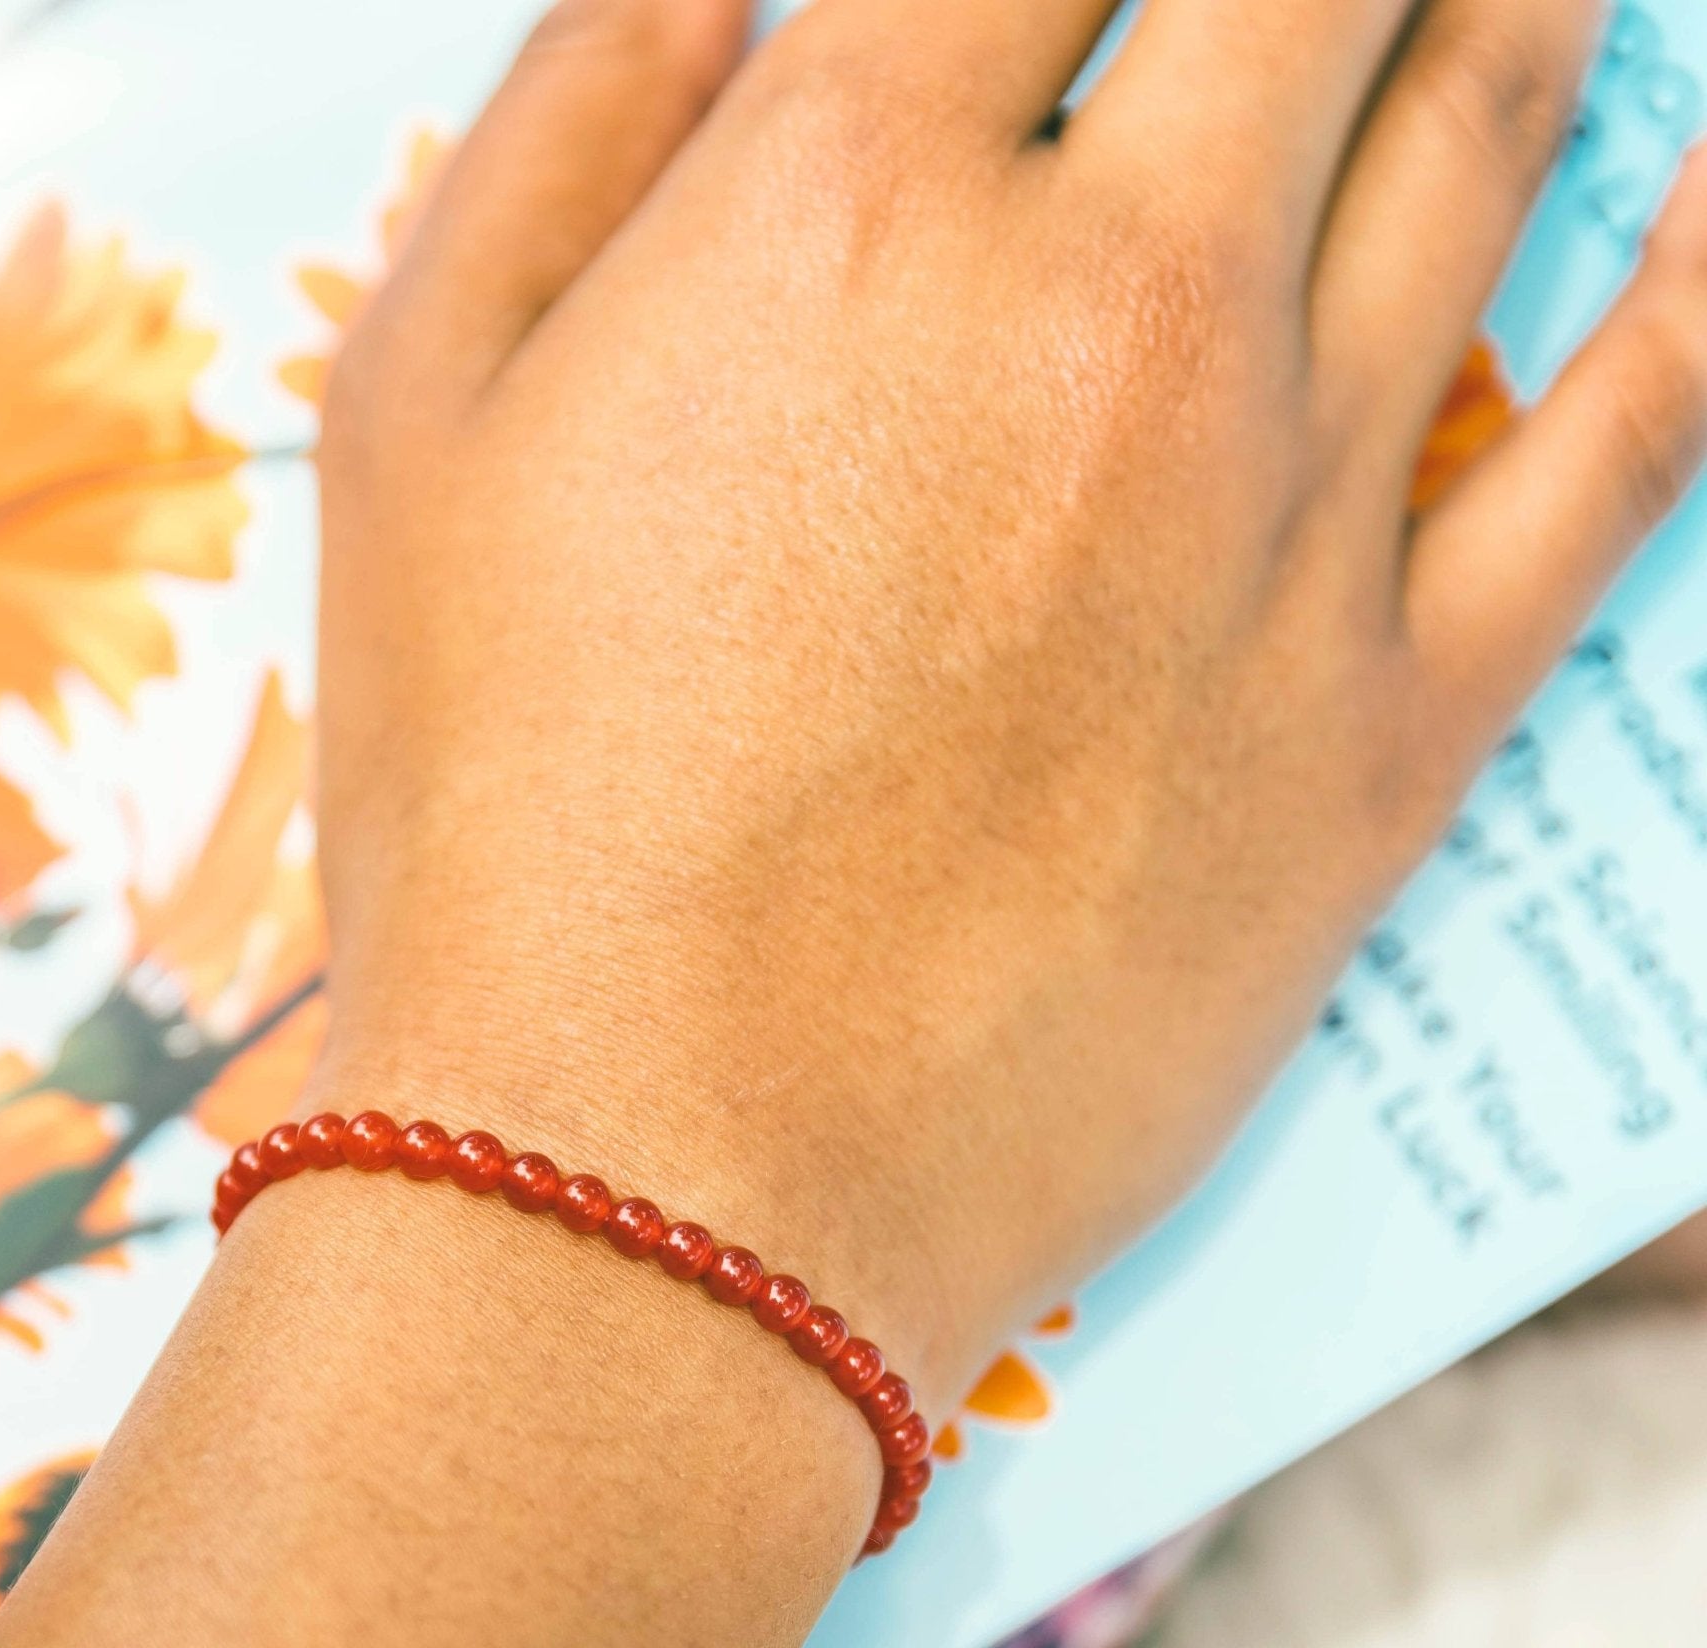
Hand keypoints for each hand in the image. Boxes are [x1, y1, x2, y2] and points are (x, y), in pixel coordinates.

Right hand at [311, 0, 1706, 1414]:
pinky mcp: (1383, 729)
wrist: (647, 1188)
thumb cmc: (498, 824)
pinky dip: (1706, 280)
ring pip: (1486, 127)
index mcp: (851, 203)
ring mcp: (1281, 518)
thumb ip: (577, 114)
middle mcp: (1111, 309)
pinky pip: (1627, 448)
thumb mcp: (415, 420)